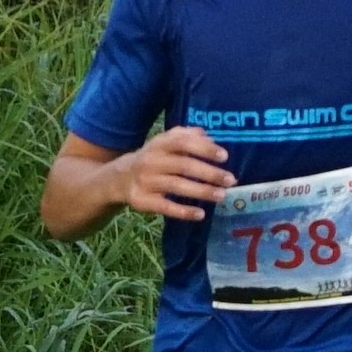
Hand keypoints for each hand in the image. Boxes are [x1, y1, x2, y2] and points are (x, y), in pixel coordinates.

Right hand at [118, 125, 235, 221]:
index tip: (224, 156)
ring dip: (201, 191)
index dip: (204, 148)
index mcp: (160, 144)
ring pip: (176, 186)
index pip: (183, 142)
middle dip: (209, 173)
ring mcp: (146, 181)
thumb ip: (186, 136)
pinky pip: (165, 206)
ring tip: (221, 196)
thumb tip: (210, 137)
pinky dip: (183, 211)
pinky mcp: (142, 200)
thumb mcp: (166, 142)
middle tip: (230, 180)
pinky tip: (200, 214)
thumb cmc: (154, 158)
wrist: (120, 177)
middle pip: (183, 166)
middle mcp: (152, 160)